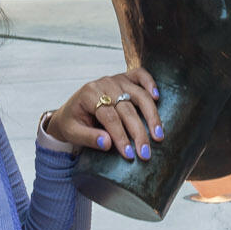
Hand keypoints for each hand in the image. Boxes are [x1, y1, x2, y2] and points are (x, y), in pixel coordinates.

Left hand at [45, 68, 162, 157]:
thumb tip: (108, 143)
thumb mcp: (73, 133)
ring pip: (139, 95)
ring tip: (158, 136)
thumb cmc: (73, 122)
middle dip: (138, 133)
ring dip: (151, 116)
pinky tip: (158, 98)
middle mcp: (104, 84)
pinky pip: (140, 75)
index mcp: (88, 94)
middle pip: (126, 109)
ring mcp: (116, 79)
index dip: (121, 136)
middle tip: (145, 153)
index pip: (109, 117)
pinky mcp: (125, 78)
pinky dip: (150, 83)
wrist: (71, 111)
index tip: (129, 154)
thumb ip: (89, 138)